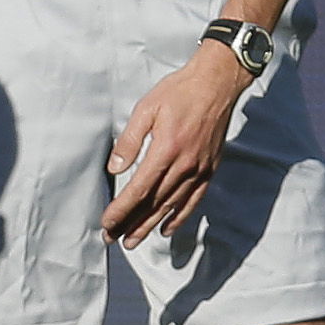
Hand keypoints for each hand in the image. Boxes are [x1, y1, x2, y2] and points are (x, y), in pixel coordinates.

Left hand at [101, 42, 252, 247]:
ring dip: (150, 226)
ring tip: (132, 241)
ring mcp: (199, 170)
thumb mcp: (146, 109)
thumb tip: (115, 169)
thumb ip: (129, 141)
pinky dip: (179, 218)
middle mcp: (184, 165)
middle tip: (112, 239)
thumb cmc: (179, 92)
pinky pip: (193, 200)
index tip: (107, 223)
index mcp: (166, 150)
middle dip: (130, 224)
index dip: (121, 210)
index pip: (139, 190)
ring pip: (171, 207)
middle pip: (153, 204)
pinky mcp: (209, 169)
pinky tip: (166, 229)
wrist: (217, 83)